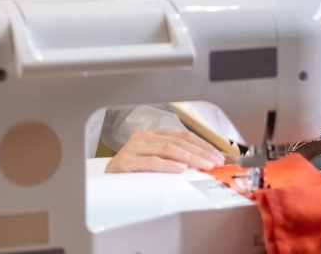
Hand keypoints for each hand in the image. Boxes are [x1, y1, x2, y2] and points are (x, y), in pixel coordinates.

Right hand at [105, 129, 226, 173]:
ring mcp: (133, 149)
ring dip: (189, 158)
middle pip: (177, 141)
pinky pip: (150, 162)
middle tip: (215, 162)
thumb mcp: (155, 164)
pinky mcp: (125, 162)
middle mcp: (142, 138)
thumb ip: (174, 160)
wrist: (103, 184)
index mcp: (151, 136)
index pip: (182, 136)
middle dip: (200, 152)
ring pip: (167, 149)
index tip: (217, 155)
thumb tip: (202, 166)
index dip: (201, 144)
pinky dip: (167, 165)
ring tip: (203, 165)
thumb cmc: (132, 175)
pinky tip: (180, 169)